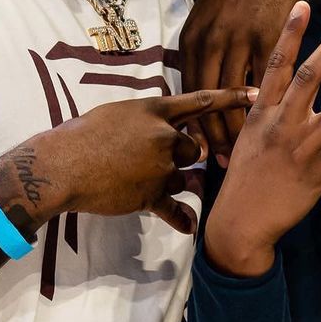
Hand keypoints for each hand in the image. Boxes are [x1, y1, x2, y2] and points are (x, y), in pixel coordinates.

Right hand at [47, 88, 255, 234]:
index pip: (201, 102)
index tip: (258, 94)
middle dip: (182, 158)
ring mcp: (160, 168)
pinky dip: (182, 219)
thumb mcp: (118, 114)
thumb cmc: (82, 135)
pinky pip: (175, 210)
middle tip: (154, 160)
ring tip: (141, 180)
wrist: (62, 165)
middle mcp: (164, 137)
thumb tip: (161, 126)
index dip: (231, 98)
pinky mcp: (151, 196)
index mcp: (156, 111)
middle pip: (195, 150)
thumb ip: (146, 119)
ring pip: (185, 178)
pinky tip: (189, 227)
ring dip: (172, 182)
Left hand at [179, 0, 304, 164]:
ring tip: (245, 151)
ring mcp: (240, 40)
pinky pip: (266, 80)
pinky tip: (271, 123)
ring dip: (240, 127)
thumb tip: (192, 95)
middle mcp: (212, 41)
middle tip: (221, 161)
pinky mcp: (269, 38)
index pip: (190, 93)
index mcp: (194, 40)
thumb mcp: (205, 23)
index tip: (201, 150)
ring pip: (236, 96)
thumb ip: (200, 57)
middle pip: (210, 101)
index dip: (195, 125)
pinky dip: (266, 104)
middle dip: (215, 135)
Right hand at [204, 3, 320, 275]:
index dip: (290, 34)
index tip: (302, 5)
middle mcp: (282, 124)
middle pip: (309, 77)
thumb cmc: (244, 179)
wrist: (241, 221)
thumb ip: (266, 112)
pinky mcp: (318, 171)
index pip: (276, 65)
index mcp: (262, 113)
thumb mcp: (247, 138)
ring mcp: (302, 147)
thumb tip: (279, 90)